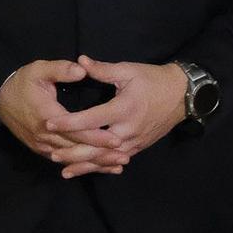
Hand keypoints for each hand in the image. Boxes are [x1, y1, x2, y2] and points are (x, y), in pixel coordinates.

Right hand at [0, 58, 128, 169]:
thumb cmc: (22, 83)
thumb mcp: (39, 70)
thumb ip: (61, 69)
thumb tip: (82, 70)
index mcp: (47, 115)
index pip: (76, 131)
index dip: (96, 137)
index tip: (117, 139)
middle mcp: (44, 135)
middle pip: (77, 149)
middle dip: (101, 155)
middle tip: (125, 157)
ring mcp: (42, 145)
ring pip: (72, 158)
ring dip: (95, 163)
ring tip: (118, 164)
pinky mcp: (41, 149)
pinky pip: (64, 160)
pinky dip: (82, 164)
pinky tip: (100, 166)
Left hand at [41, 56, 188, 177]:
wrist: (182, 95)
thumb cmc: (153, 80)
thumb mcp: (128, 71)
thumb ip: (103, 69)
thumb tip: (80, 61)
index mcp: (124, 109)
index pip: (92, 119)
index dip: (69, 122)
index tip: (49, 123)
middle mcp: (128, 130)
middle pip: (97, 147)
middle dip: (73, 151)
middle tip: (52, 153)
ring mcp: (134, 142)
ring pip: (105, 159)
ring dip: (84, 165)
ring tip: (63, 169)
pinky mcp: (138, 147)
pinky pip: (115, 160)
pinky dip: (99, 167)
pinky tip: (85, 171)